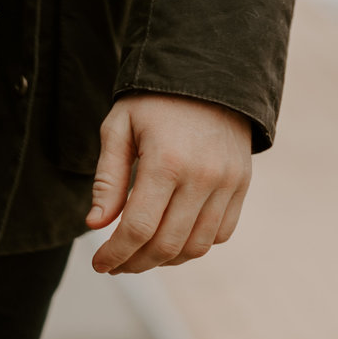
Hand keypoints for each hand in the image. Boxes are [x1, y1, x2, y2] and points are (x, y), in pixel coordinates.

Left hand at [86, 94, 251, 273]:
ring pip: (196, 247)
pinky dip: (194, 245)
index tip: (99, 264)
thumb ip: (108, 179)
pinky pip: (220, 233)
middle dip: (136, 263)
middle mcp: (202, 177)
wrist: (209, 74)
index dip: (115, 253)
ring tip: (140, 255)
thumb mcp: (119, 128)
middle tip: (116, 264)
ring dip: (165, 260)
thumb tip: (96, 224)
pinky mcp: (242, 185)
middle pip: (167, 245)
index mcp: (166, 161)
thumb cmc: (155, 101)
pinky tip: (171, 239)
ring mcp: (227, 183)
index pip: (138, 228)